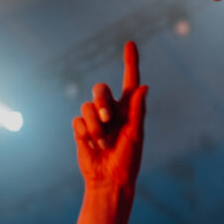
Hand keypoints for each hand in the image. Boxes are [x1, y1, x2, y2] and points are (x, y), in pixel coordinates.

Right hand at [73, 41, 147, 191]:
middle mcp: (111, 111)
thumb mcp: (135, 136)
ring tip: (102, 143)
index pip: (129, 81)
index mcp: (128, 110)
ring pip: (87, 106)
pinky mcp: (82, 129)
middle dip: (101, 102)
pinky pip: (78, 120)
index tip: (130, 43)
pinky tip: (91, 145)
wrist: (109, 180)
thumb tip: (145, 86)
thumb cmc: (127, 161)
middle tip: (107, 119)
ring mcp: (95, 120)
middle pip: (99, 89)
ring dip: (95, 126)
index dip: (130, 62)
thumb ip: (137, 111)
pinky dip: (85, 132)